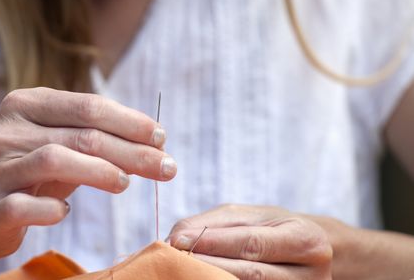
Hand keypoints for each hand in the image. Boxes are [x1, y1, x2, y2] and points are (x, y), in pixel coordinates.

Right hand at [0, 88, 175, 260]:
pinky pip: (29, 205)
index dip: (131, 121)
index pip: (90, 106)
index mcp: (27, 104)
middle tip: (167, 168)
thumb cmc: (19, 172)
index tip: (161, 137)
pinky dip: (53, 208)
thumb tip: (151, 143)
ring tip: (126, 184)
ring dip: (102, 172)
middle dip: (133, 151)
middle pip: (84, 134)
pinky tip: (65, 211)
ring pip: (58, 159)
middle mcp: (10, 128)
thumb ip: (92, 139)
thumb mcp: (52, 145)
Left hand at [168, 205, 331, 279]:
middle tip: (175, 259)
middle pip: (250, 274)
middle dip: (207, 265)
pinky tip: (203, 279)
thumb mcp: (249, 215)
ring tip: (184, 271)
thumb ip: (212, 224)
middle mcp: (311, 272)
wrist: (312, 250)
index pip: (251, 243)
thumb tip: (176, 238)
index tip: (177, 241)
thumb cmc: (274, 228)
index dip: (212, 243)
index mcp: (305, 239)